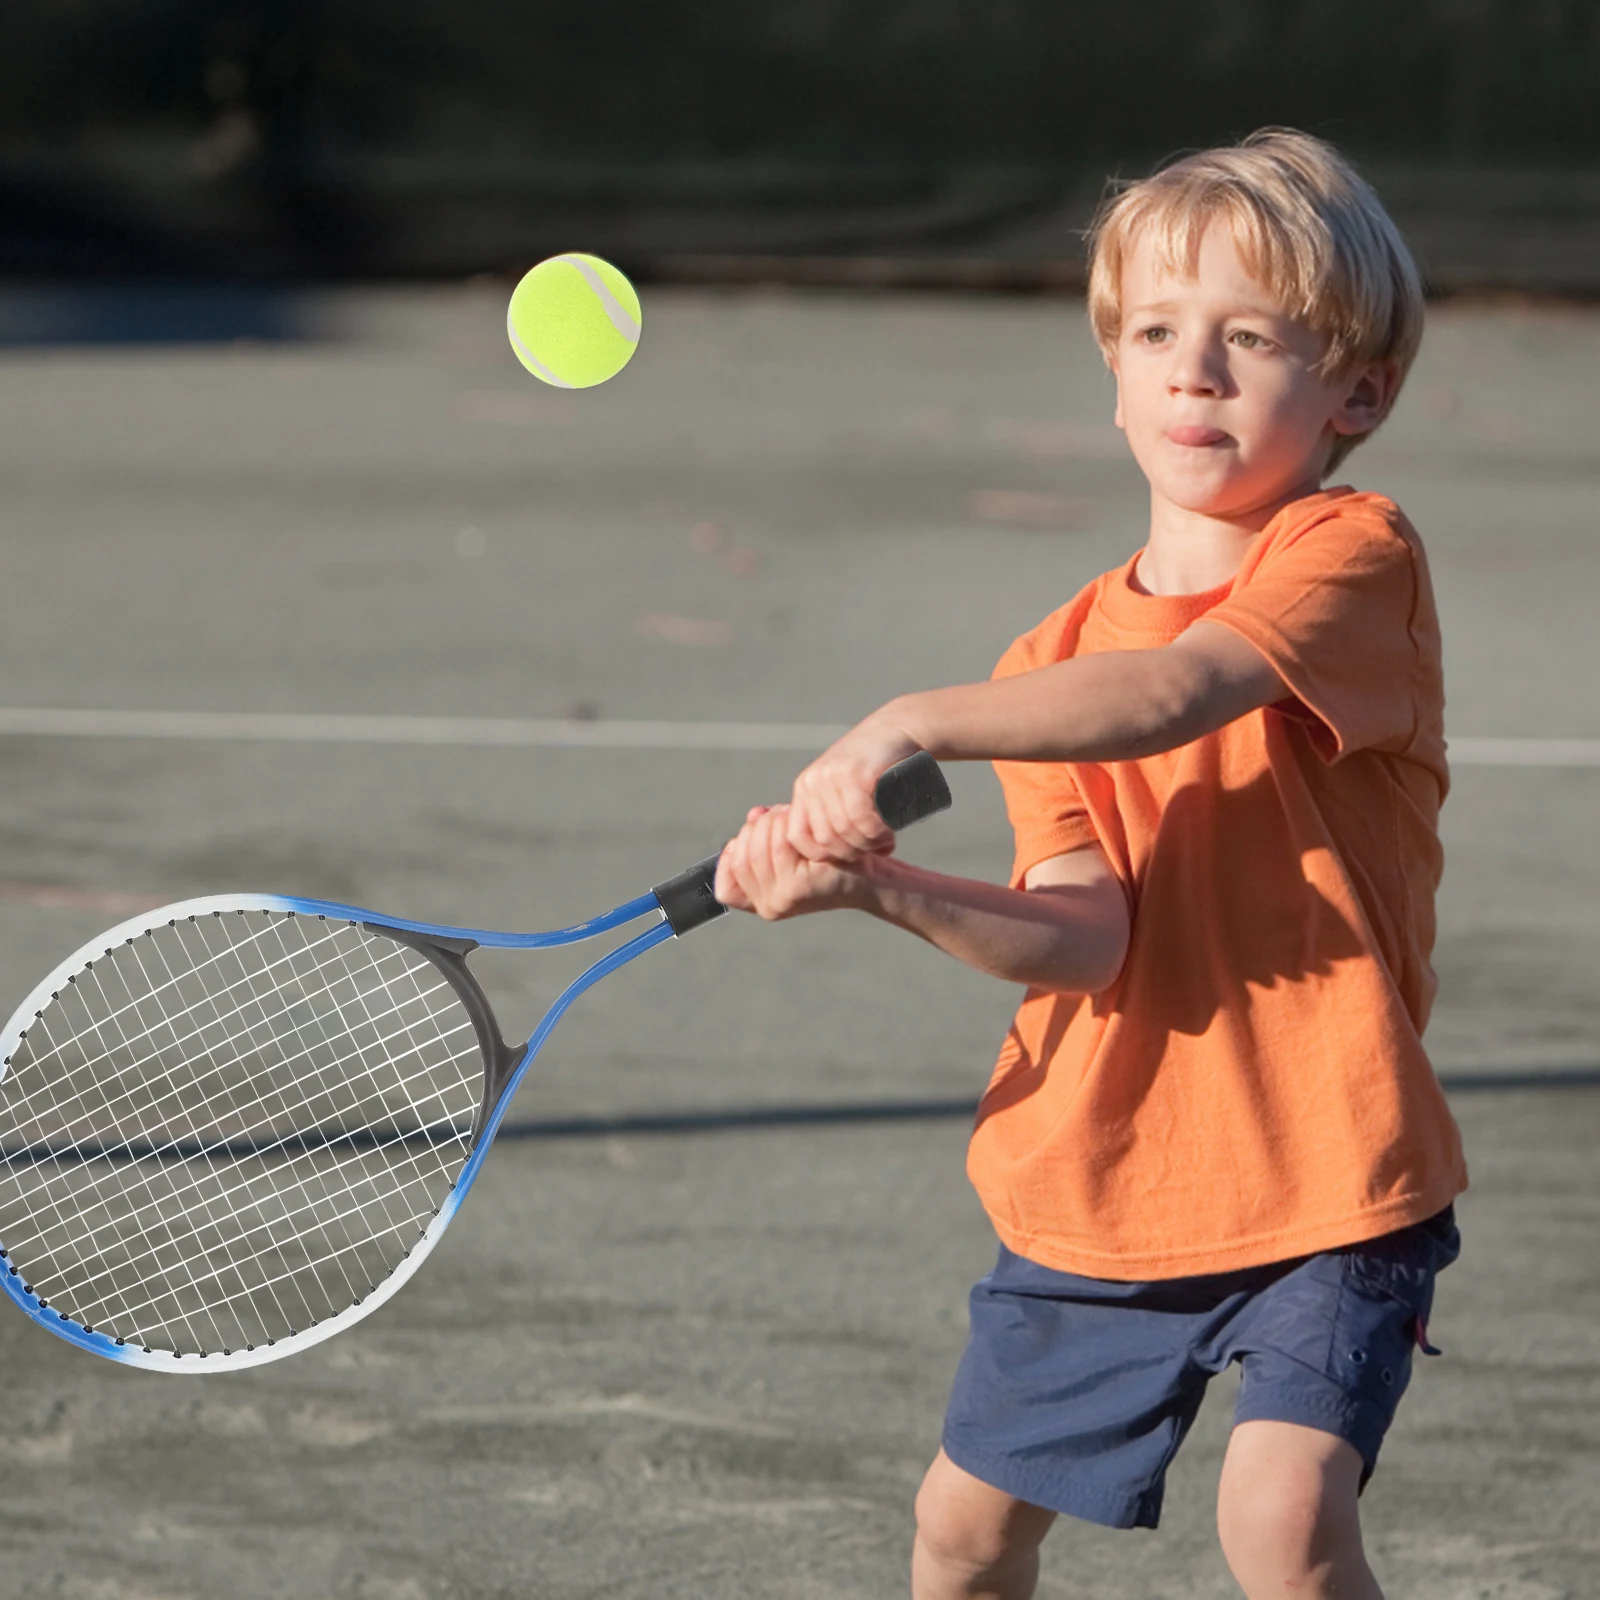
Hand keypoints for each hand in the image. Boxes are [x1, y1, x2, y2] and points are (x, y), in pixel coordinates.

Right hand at [713, 805, 873, 919]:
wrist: (869, 875)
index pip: (724, 887)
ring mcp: (782, 899)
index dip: (730, 857)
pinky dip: (786, 827)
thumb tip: (754, 815)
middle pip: (740, 857)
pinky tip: (801, 822)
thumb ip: (765, 838)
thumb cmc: (830, 858)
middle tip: (780, 815)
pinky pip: (778, 846)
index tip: (746, 835)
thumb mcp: (790, 851)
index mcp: (762, 904)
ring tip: (792, 816)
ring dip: (772, 823)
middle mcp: (769, 906)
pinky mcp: (798, 887)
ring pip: (757, 847)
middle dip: (757, 828)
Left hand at [787, 716, 921, 862]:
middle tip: (874, 849)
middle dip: (852, 853)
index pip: (797, 838)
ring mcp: (831, 776)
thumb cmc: (877, 768)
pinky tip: (889, 832)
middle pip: (824, 839)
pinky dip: (877, 833)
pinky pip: (861, 818)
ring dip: (868, 844)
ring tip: (884, 840)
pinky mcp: (855, 772)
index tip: (850, 854)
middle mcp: (813, 782)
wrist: (899, 728)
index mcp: (805, 788)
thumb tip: (834, 860)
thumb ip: (836, 819)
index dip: (823, 855)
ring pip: (843, 831)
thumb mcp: (848, 792)